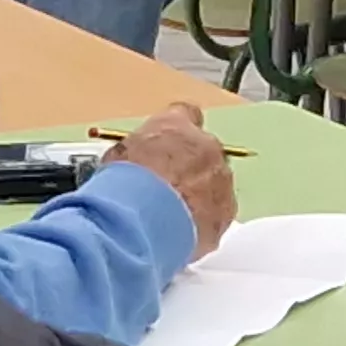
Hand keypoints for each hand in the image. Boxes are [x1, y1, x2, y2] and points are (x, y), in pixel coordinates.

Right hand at [102, 102, 238, 254]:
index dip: (177, 134)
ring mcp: (221, 178)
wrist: (140, 218)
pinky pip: (219, 213)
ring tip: (173, 215)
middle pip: (204, 151)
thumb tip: (134, 162)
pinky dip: (205, 221)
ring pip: (216, 183)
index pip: (186, 114)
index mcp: (176, 125)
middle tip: (167, 187)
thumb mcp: (118, 155)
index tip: (168, 147)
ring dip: (199, 195)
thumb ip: (137, 152)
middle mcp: (206, 145)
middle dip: (189, 167)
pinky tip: (183, 230)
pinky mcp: (226, 211)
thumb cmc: (123, 182)